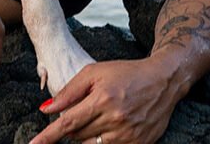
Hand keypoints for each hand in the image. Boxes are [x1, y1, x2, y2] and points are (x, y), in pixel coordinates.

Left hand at [30, 58, 178, 143]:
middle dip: (70, 127)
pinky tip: (106, 126)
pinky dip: (101, 141)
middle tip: (81, 110)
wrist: (162, 81)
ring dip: (84, 135)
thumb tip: (47, 108)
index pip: (67, 123)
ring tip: (95, 117)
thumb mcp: (94, 72)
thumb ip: (69, 91)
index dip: (48, 136)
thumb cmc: (125, 73)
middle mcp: (115, 120)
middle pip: (77, 136)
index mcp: (102, 100)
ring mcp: (128, 136)